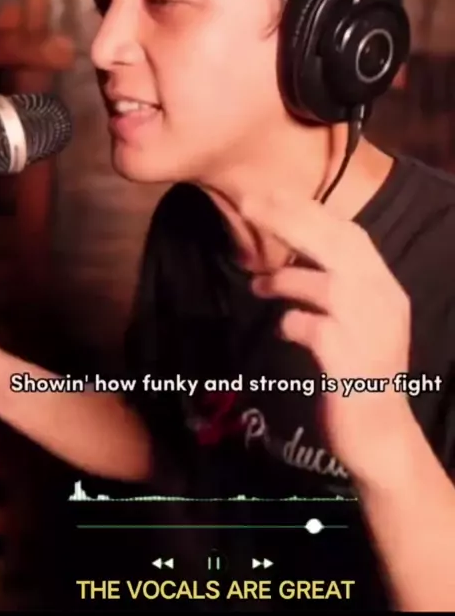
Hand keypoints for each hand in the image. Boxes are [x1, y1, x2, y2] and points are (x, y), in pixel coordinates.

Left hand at [243, 194, 413, 485]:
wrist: (380, 437)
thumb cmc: (360, 374)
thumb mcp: (358, 321)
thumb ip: (335, 287)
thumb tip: (292, 257)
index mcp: (385, 286)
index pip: (349, 234)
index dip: (309, 211)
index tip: (272, 195)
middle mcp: (382, 300)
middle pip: (335, 244)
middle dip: (288, 219)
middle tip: (248, 204)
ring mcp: (367, 329)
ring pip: (323, 282)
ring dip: (283, 278)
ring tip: (257, 285)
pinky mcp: (347, 359)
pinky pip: (309, 326)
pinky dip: (290, 322)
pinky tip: (284, 330)